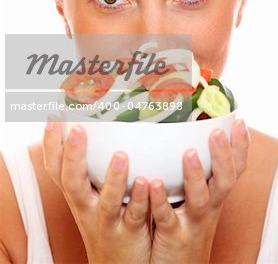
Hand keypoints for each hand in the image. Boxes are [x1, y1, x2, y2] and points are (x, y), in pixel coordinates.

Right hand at [43, 121, 151, 263]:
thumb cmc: (107, 224)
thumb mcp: (92, 199)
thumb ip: (93, 171)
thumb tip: (99, 130)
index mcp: (78, 197)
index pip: (57, 171)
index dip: (52, 146)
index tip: (53, 120)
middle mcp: (88, 209)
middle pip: (73, 184)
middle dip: (73, 157)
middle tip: (79, 130)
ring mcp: (108, 223)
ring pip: (108, 202)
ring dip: (114, 178)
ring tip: (121, 155)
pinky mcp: (129, 234)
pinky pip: (136, 216)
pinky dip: (140, 200)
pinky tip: (148, 182)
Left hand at [148, 119, 249, 263]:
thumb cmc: (185, 229)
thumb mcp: (196, 202)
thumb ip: (194, 175)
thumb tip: (187, 139)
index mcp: (214, 196)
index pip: (234, 169)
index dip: (240, 148)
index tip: (241, 123)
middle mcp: (208, 208)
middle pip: (224, 181)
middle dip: (224, 156)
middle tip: (218, 133)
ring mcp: (192, 222)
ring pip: (200, 199)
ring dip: (195, 176)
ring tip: (189, 154)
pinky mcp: (173, 236)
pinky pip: (167, 217)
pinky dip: (161, 201)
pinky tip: (153, 184)